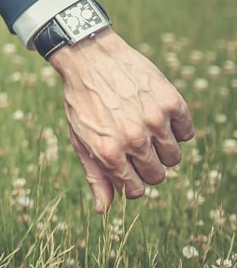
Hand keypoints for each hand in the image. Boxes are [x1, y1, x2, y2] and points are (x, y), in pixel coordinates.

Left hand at [50, 28, 193, 210]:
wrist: (90, 57)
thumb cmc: (82, 102)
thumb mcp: (80, 139)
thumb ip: (95, 175)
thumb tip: (104, 209)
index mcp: (109, 152)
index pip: (136, 190)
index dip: (132, 183)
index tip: (128, 171)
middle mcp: (134, 139)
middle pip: (158, 175)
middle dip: (147, 168)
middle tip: (135, 149)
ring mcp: (155, 121)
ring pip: (174, 157)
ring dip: (162, 149)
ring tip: (145, 131)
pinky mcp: (171, 102)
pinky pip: (187, 132)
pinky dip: (177, 129)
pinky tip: (158, 116)